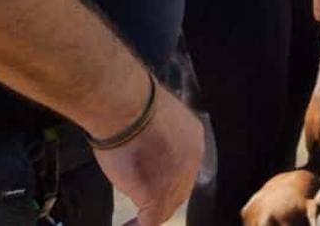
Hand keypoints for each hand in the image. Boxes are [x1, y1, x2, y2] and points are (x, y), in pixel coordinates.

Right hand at [94, 82, 202, 225]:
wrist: (125, 106)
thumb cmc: (130, 106)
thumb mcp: (152, 120)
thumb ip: (157, 140)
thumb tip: (145, 150)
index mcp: (193, 137)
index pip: (184, 167)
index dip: (168, 177)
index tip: (152, 182)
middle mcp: (193, 159)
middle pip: (180, 189)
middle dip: (162, 198)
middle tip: (143, 206)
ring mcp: (178, 178)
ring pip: (167, 207)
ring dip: (151, 213)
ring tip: (134, 220)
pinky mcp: (159, 194)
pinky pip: (150, 220)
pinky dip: (138, 225)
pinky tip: (127, 225)